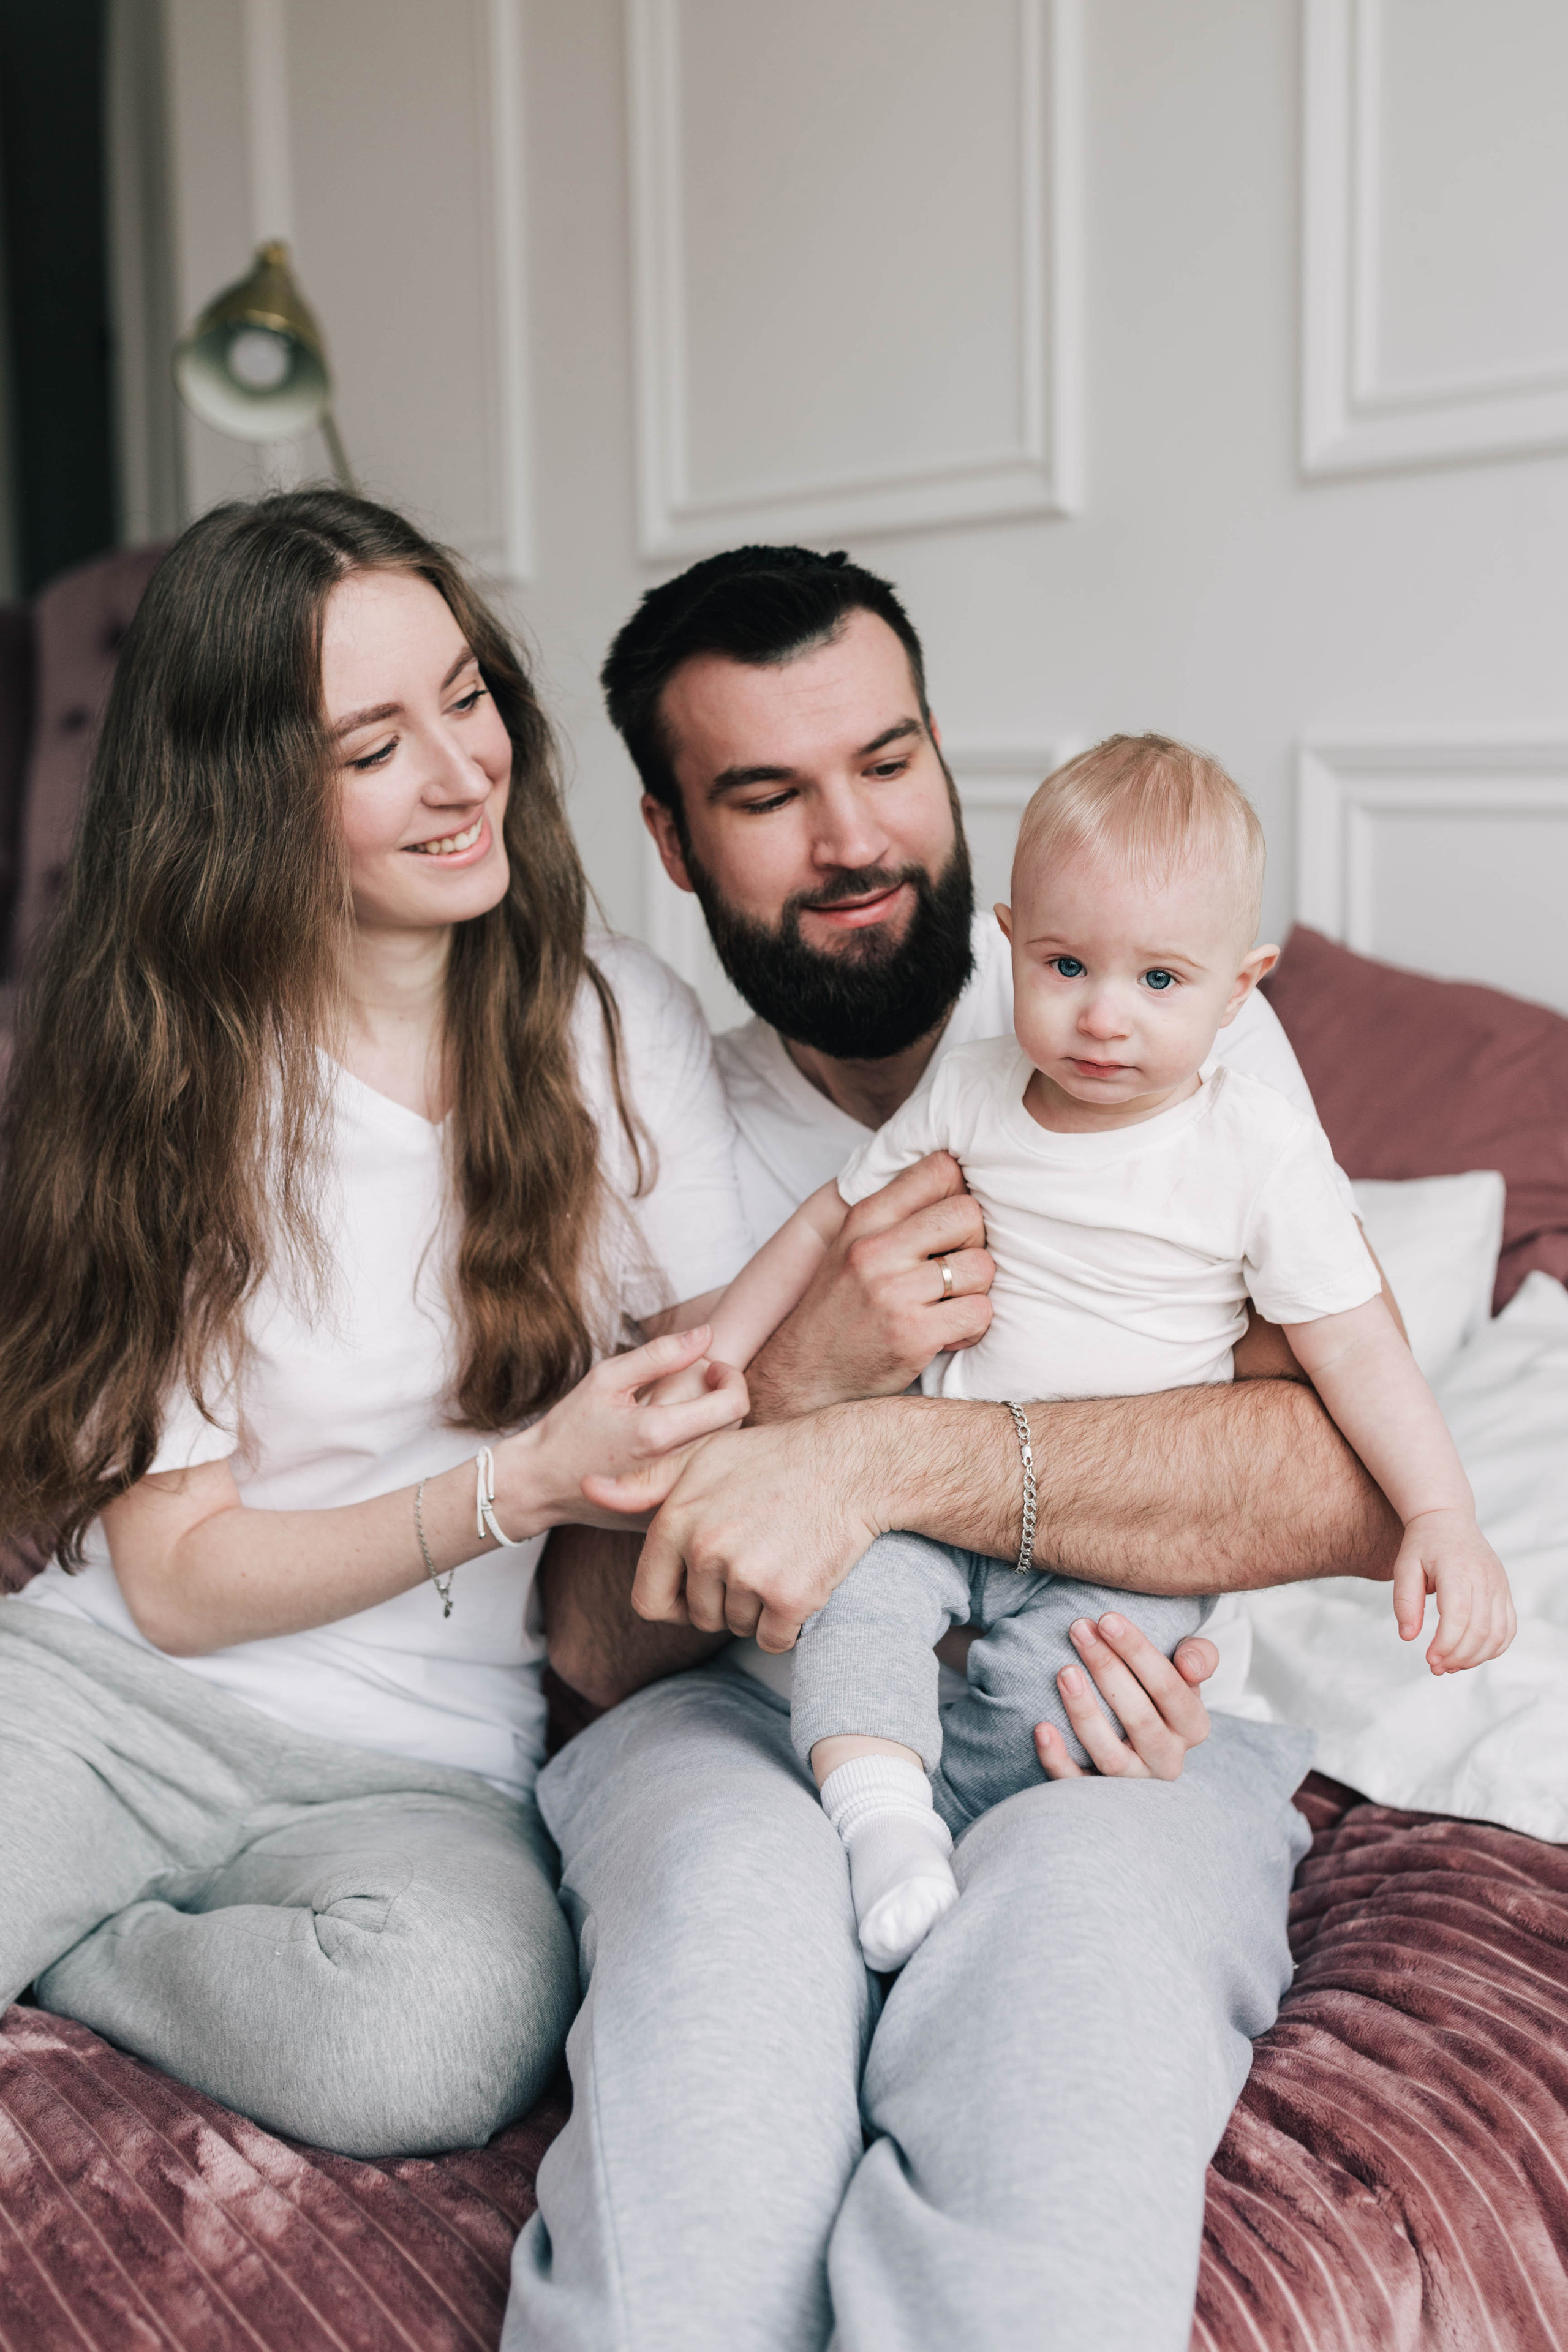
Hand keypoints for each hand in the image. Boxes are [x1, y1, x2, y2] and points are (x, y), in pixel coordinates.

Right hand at [499, 1326, 748, 1535]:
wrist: (539, 1484)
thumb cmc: (569, 1427)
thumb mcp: (607, 1378)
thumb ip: (660, 1354)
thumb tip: (706, 1333)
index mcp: (660, 1434)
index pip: (733, 1404)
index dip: (731, 1378)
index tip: (713, 1367)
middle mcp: (674, 1470)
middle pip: (734, 1429)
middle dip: (722, 1399)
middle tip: (697, 1385)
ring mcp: (672, 1497)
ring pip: (721, 1455)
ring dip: (711, 1427)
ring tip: (680, 1414)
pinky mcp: (668, 1513)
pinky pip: (699, 1480)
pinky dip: (696, 1458)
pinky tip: (668, 1448)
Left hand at [608, 1408, 885, 1652]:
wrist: (851, 1463)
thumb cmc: (771, 1459)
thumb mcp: (701, 1458)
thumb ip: (643, 1484)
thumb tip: (588, 1490)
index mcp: (675, 1522)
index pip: (649, 1602)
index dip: (674, 1602)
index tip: (699, 1587)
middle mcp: (705, 1551)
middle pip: (699, 1618)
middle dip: (723, 1600)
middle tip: (756, 1556)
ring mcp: (748, 1575)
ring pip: (737, 1626)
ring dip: (757, 1608)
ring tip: (780, 1556)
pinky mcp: (790, 1596)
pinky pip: (773, 1639)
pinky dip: (788, 1622)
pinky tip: (801, 1576)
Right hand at [746, 1154, 993, 1419]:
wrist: (802, 1375)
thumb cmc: (838, 1309)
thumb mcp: (850, 1245)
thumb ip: (895, 1212)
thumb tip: (959, 1178)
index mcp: (863, 1219)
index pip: (940, 1169)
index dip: (959, 1193)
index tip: (949, 1224)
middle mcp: (875, 1250)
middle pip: (969, 1214)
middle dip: (973, 1243)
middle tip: (952, 1269)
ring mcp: (894, 1293)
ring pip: (982, 1266)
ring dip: (975, 1290)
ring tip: (946, 1305)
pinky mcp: (913, 1335)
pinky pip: (980, 1313)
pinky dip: (971, 1327)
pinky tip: (945, 1334)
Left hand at [1034, 1614, 1217, 1779]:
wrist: (1140, 1738)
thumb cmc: (1159, 1692)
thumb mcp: (1187, 1670)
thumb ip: (1199, 1657)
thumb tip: (1188, 1665)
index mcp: (1193, 1726)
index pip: (1169, 1688)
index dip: (1138, 1652)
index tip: (1107, 1619)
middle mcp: (1167, 1759)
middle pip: (1140, 1718)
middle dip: (1107, 1669)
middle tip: (1079, 1630)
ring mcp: (1133, 1780)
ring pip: (1111, 1755)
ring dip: (1085, 1713)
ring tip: (1064, 1672)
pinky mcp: (1097, 1793)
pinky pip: (1076, 1782)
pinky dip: (1057, 1758)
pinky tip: (1041, 1728)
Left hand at [1392, 1508, 1515, 1673]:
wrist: (1447, 1519)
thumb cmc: (1422, 1543)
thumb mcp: (1404, 1566)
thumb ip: (1405, 1601)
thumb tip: (1408, 1637)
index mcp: (1458, 1570)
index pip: (1459, 1617)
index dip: (1446, 1645)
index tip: (1429, 1660)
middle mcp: (1485, 1579)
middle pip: (1479, 1631)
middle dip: (1458, 1657)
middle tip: (1436, 1668)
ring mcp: (1499, 1586)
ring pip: (1498, 1634)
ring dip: (1476, 1657)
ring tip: (1451, 1665)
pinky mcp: (1504, 1592)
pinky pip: (1508, 1628)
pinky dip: (1494, 1648)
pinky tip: (1471, 1656)